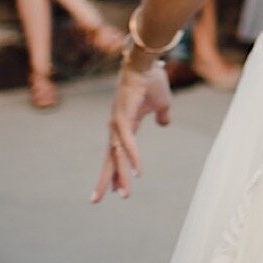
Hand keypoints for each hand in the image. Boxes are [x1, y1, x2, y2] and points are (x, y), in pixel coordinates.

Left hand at [92, 59, 172, 202]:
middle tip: (97, 201)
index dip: (117, 170)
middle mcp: (117, 128)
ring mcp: (118, 124)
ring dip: (120, 176)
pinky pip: (129, 144)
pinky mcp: (123, 118)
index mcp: (125, 126)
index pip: (119, 153)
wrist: (146, 62)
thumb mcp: (162, 103)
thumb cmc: (152, 79)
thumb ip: (163, 115)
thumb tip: (165, 124)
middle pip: (111, 159)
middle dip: (107, 180)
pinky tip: (137, 172)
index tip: (114, 190)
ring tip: (122, 194)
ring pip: (118, 156)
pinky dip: (132, 159)